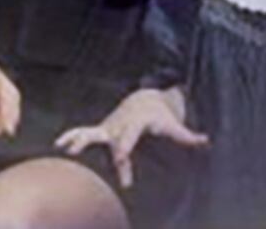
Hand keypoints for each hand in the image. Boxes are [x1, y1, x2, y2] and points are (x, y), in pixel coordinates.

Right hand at [55, 88, 206, 188]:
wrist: (144, 98)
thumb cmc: (159, 114)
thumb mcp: (173, 124)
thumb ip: (187, 135)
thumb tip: (206, 140)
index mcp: (136, 122)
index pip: (128, 136)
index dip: (124, 148)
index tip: (120, 160)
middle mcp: (119, 124)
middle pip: (110, 137)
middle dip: (107, 151)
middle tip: (107, 166)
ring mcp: (109, 126)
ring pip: (91, 132)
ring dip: (79, 140)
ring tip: (66, 149)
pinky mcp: (103, 131)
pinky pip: (84, 132)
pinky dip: (71, 137)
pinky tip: (59, 145)